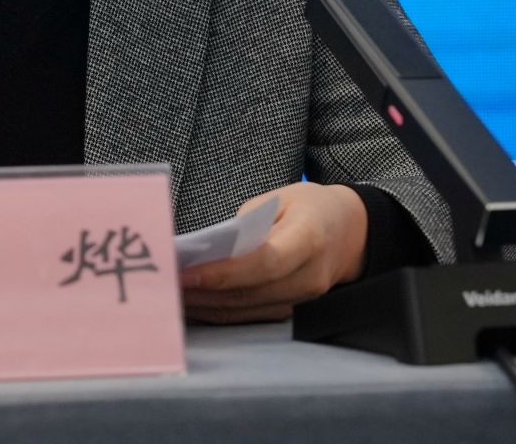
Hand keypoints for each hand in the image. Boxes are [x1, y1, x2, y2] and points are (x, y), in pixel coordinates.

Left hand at [178, 182, 368, 323]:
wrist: (351, 232)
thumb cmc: (309, 208)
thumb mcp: (279, 200)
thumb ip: (245, 226)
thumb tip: (206, 252)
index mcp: (309, 239)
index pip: (263, 263)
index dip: (222, 273)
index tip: (185, 273)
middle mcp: (309, 276)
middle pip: (250, 293)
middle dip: (203, 294)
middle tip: (164, 288)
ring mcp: (303, 299)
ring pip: (246, 311)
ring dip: (205, 308)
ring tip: (169, 299)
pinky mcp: (292, 310)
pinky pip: (250, 316)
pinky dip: (219, 312)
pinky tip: (192, 306)